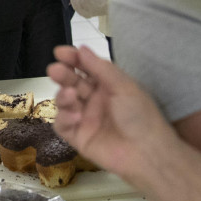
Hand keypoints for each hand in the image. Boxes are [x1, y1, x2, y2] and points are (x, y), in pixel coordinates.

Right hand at [49, 45, 180, 179]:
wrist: (145, 152)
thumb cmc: (139, 114)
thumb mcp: (123, 86)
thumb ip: (100, 68)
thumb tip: (81, 48)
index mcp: (107, 85)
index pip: (85, 67)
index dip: (72, 59)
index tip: (60, 52)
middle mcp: (94, 99)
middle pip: (71, 83)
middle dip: (63, 75)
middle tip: (54, 70)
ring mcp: (85, 118)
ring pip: (64, 102)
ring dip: (62, 96)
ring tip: (70, 95)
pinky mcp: (78, 137)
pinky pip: (63, 125)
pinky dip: (64, 118)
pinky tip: (75, 117)